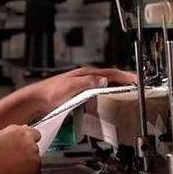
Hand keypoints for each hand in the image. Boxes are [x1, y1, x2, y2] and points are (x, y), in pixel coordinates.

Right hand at [0, 125, 41, 173]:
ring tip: (13, 169)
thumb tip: (24, 128)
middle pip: (35, 146)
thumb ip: (12, 132)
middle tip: (15, 161)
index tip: (23, 147)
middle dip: (28, 152)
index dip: (29, 141)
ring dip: (29, 163)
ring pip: (35, 158)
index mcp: (18, 131)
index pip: (34, 133)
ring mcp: (33, 154)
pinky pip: (36, 171)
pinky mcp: (36, 168)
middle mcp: (27, 140)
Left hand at [19, 67, 135, 116]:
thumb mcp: (70, 86)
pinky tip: (108, 97)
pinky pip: (98, 90)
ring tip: (127, 92)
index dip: (124, 76)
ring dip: (116, 86)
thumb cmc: (49, 93)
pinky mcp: (78, 92)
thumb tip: (104, 80)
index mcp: (85, 73)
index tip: (136, 81)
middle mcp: (85, 77)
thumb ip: (88, 82)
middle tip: (136, 86)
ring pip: (104, 83)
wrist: (36, 100)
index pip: (110, 73)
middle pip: (110, 77)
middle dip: (124, 80)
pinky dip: (108, 92)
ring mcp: (82, 83)